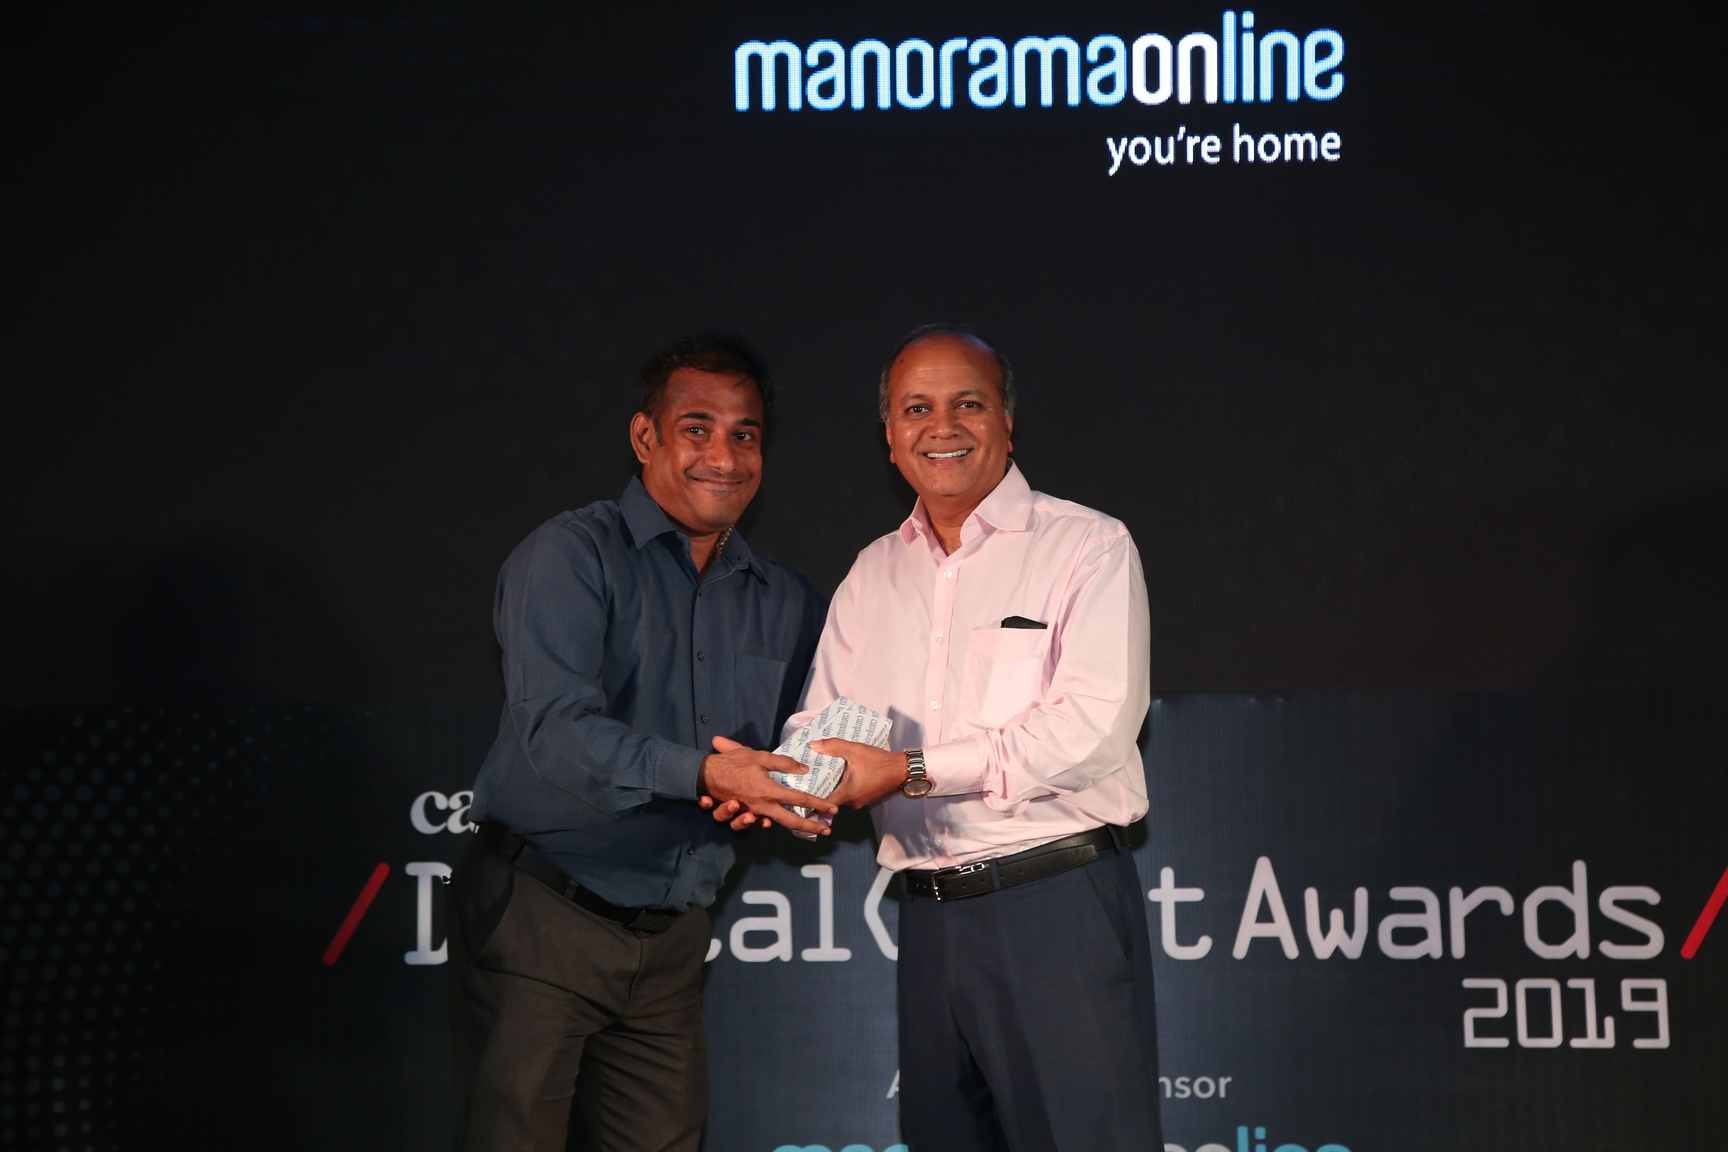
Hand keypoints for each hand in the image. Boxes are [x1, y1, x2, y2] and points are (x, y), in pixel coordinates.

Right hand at [697, 735, 835, 835]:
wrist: (705, 775)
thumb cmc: (733, 763)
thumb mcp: (759, 756)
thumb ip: (782, 763)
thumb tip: (803, 768)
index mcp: (769, 791)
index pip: (799, 800)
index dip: (818, 805)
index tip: (832, 810)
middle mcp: (764, 806)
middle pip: (791, 821)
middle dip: (810, 827)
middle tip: (826, 831)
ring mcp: (754, 813)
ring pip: (777, 824)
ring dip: (794, 828)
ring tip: (810, 829)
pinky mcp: (745, 813)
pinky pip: (759, 824)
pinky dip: (768, 824)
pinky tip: (775, 822)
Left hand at [812, 739, 907, 808]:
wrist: (902, 768)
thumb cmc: (879, 762)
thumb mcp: (854, 750)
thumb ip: (833, 747)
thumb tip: (813, 745)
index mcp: (847, 794)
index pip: (824, 804)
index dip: (813, 799)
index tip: (804, 791)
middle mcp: (853, 803)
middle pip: (831, 801)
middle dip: (821, 791)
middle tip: (810, 781)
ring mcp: (861, 802)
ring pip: (841, 799)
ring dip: (834, 789)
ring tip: (823, 777)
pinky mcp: (867, 798)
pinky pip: (850, 796)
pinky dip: (844, 788)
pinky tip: (840, 777)